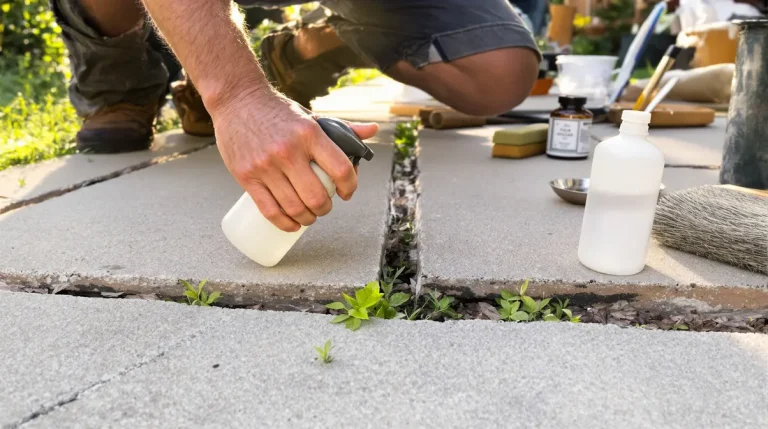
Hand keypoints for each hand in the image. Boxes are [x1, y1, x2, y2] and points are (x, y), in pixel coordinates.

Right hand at [211, 91, 378, 231]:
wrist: (237, 99)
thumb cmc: (278, 110)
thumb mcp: (311, 117)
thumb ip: (341, 128)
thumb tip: (373, 130)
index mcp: (309, 134)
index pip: (340, 169)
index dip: (350, 187)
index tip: (347, 193)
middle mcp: (288, 151)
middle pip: (317, 196)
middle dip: (325, 209)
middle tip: (324, 207)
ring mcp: (265, 165)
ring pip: (294, 207)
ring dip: (307, 219)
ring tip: (309, 216)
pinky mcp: (246, 176)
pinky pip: (269, 210)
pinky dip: (284, 224)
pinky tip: (292, 224)